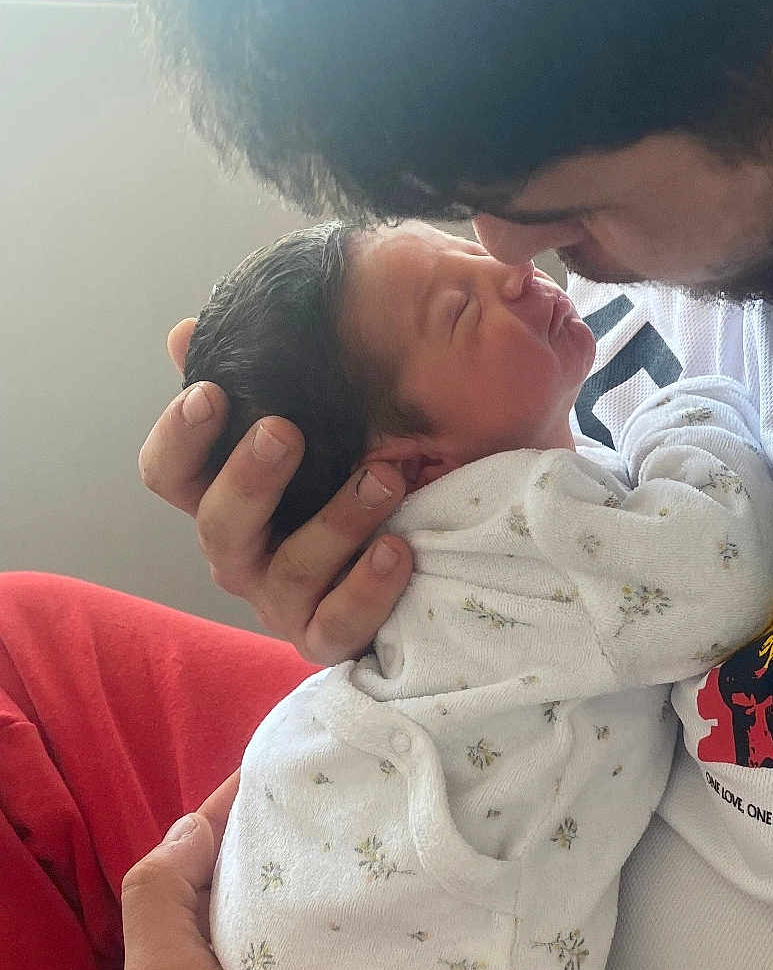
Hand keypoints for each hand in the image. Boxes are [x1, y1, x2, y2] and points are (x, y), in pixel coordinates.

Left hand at [122, 772, 380, 969]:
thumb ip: (158, 913)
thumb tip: (190, 827)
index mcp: (225, 966)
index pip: (226, 863)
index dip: (243, 811)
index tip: (289, 764)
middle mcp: (284, 966)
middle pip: (288, 869)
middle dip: (308, 819)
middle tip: (350, 772)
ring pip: (346, 888)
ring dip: (360, 847)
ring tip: (391, 798)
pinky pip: (402, 914)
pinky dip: (402, 882)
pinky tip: (424, 854)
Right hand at [137, 318, 413, 662]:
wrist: (407, 552)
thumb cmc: (341, 472)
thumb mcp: (311, 417)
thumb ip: (252, 378)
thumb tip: (186, 334)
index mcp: (219, 498)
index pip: (168, 473)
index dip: (180, 436)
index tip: (212, 392)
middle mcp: (239, 553)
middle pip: (219, 524)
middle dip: (250, 476)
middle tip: (285, 430)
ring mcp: (281, 601)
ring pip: (292, 571)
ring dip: (337, 521)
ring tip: (386, 479)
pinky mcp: (328, 636)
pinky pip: (339, 625)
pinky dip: (368, 589)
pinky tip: (399, 549)